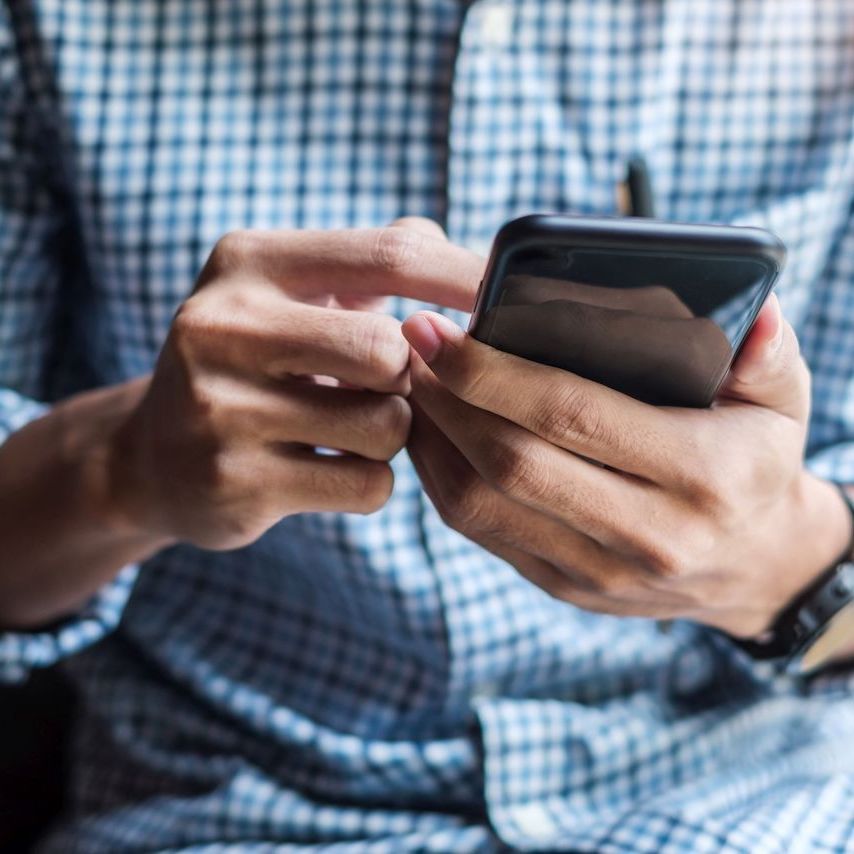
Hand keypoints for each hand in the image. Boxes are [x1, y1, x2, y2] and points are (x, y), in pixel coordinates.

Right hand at [108, 220, 481, 550]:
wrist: (154, 455)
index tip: (508, 297)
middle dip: (411, 378)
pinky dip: (370, 482)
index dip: (462, 277)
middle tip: (389, 386)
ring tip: (347, 428)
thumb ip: (376, 263)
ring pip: (387, 425)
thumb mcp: (292, 294)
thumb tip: (477, 258)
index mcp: (248, 262)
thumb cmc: (256, 363)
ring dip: (392, 435)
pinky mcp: (234, 483)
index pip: (388, 254)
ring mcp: (219, 409)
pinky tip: (328, 468)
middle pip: (391, 350)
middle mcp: (221, 326)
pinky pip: (367, 485)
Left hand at [403, 293, 851, 638]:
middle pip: (511, 462)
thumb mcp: (782, 403)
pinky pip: (481, 533)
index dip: (492, 372)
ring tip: (411, 386)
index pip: (573, 415)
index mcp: (700, 475)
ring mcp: (599, 570)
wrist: (756, 567)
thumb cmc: (757, 465)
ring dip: (432, 440)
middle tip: (409, 347)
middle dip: (447, 400)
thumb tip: (754, 312)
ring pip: (481, 505)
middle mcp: (647, 534)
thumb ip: (768, 355)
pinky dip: (441, 480)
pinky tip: (430, 434)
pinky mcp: (565, 586)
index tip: (438, 331)